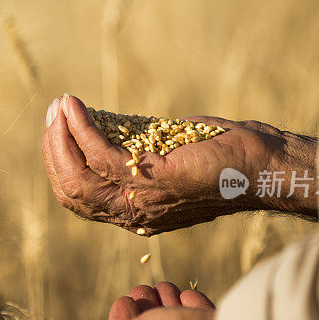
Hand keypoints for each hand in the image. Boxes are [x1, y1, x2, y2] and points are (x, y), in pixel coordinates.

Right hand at [41, 94, 317, 234]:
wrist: (265, 166)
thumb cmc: (223, 156)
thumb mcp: (168, 155)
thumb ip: (136, 151)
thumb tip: (108, 125)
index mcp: (135, 212)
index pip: (78, 199)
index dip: (59, 164)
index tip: (56, 129)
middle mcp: (134, 214)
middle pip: (70, 193)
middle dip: (54, 151)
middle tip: (53, 114)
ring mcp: (143, 201)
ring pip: (77, 181)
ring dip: (60, 140)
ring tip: (60, 107)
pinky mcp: (154, 179)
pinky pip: (101, 156)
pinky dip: (81, 128)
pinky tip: (76, 105)